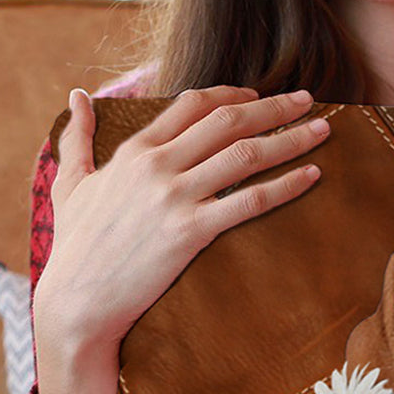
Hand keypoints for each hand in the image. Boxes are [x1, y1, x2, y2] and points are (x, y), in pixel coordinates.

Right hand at [36, 83, 330, 349]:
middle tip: (308, 100)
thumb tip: (77, 96)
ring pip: (246, 154)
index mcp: (135, 150)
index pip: (193, 104)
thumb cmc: (77, 246)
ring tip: (323, 130)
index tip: (260, 96)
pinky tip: (312, 176)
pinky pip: (251, 201)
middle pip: (228, 121)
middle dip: (274, 107)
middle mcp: (158, 165)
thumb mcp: (69, 184)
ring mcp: (176, 197)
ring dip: (290, 138)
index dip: (233, 95)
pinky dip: (286, 185)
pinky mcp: (192, 231)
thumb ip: (77, 138)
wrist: (79, 298)